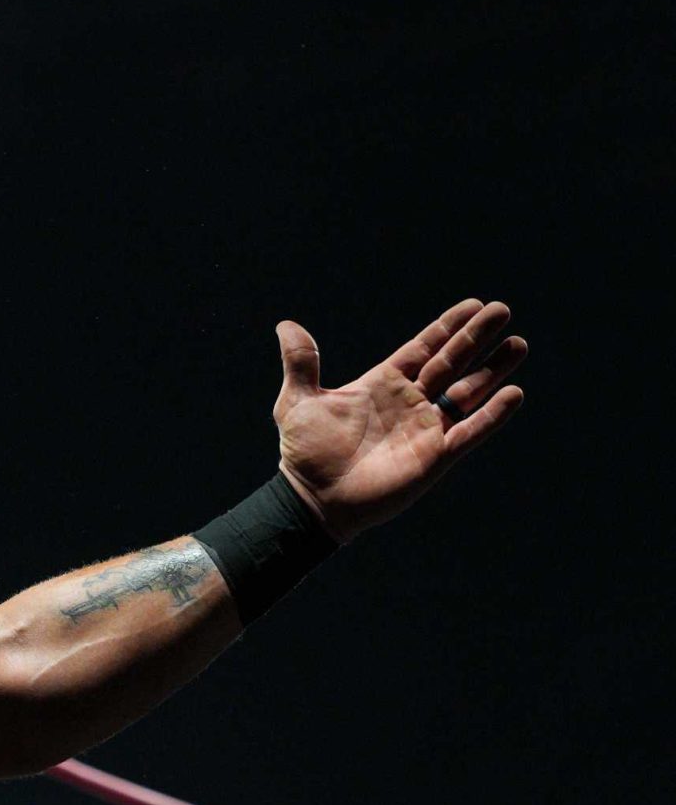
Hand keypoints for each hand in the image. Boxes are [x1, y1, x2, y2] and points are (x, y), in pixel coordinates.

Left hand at [271, 299, 526, 540]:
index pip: (423, 348)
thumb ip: (300, 363)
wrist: (313, 499)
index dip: (448, 327)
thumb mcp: (298, 401)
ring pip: (468, 393)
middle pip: (451, 362)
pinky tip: (513, 394)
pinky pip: (470, 431)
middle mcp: (409, 402)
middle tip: (503, 311)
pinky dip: (491, 415)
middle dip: (476, 338)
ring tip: (518, 344)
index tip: (474, 305)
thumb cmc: (305, 454)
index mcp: (383, 384)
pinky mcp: (435, 456)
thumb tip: (286, 325)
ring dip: (493, 370)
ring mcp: (425, 428)